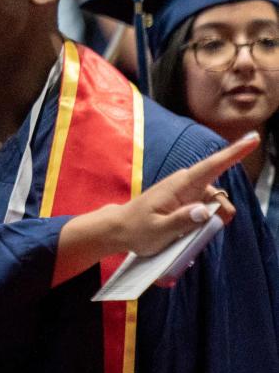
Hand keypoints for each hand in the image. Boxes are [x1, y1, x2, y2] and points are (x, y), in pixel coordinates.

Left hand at [53, 132, 256, 284]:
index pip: (212, 166)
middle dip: (219, 215)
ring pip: (214, 207)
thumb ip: (182, 221)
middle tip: (194, 231)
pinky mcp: (187, 202)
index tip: (252, 139)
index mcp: (180, 185)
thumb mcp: (157, 230)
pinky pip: (205, 212)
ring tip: (180, 233)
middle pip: (220, 197)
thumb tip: (204, 211)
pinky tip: (185, 232)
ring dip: (207, 222)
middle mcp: (187, 184)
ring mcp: (187, 193)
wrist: (120, 228)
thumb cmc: (136, 229)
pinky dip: (202, 224)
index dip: (234, 153)